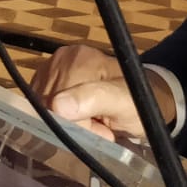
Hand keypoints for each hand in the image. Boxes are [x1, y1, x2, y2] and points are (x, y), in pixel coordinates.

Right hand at [27, 42, 169, 141]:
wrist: (144, 99)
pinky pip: (43, 110)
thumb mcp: (124, 102)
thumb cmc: (138, 102)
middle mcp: (62, 59)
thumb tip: (58, 105)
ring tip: (94, 121)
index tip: (100, 128)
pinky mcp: (47, 82)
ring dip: (67, 124)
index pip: (56, 102)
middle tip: (100, 126)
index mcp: (79, 58)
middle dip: (72, 124)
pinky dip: (59, 120)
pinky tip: (81, 118)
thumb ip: (95, 100)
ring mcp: (52, 69)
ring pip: (43, 110)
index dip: (75, 124)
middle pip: (48, 106)